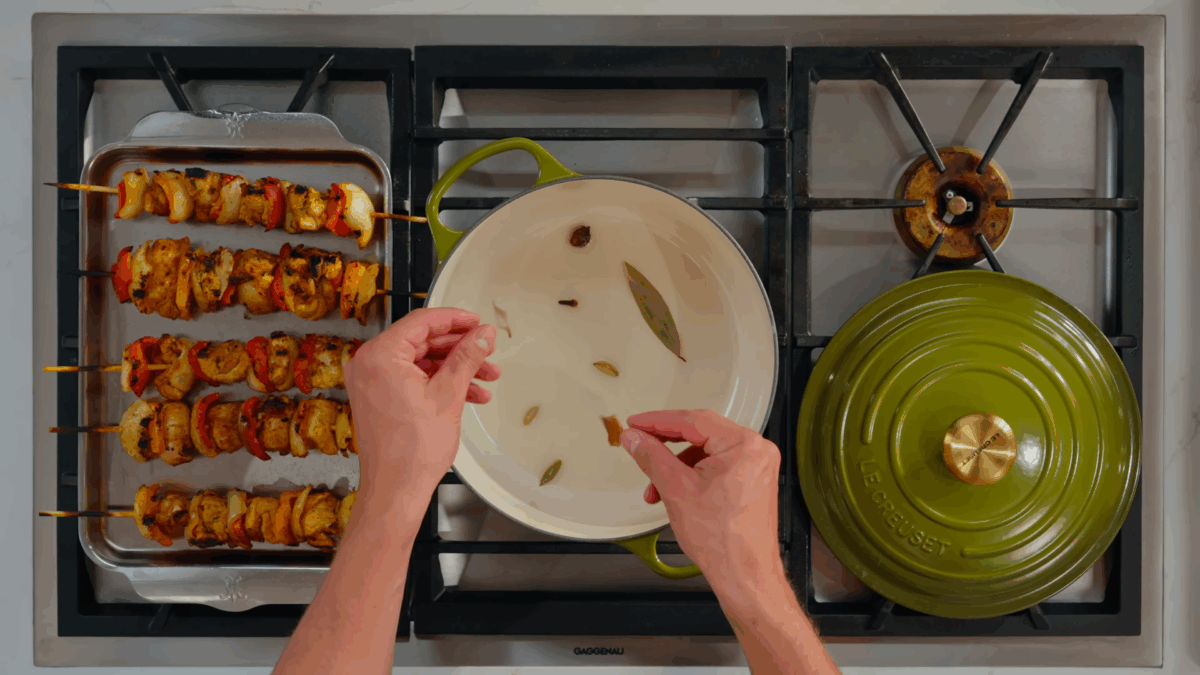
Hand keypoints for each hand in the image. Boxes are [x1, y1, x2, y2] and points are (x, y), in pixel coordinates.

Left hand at [343, 308, 498, 521]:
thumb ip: (466, 356)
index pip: (422, 322)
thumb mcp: (448, 394)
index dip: (455, 320)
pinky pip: (412, 378)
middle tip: (486, 350)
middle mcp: (369, 364)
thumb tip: (482, 334)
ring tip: (485, 376)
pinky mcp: (377, 397)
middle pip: (422, 341)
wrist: (396, 490)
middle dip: (459, 348)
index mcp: (380, 356)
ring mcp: (371, 381)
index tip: (476, 322)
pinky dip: (439, 383)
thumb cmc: (412, 452)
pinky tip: (468, 394)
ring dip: (454, 368)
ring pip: (421, 361)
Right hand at [620, 410, 783, 600]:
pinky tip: (676, 492)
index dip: (658, 421)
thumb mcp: (676, 490)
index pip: (692, 420)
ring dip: (677, 466)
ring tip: (656, 488)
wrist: (744, 574)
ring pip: (706, 452)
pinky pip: (717, 465)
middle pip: (700, 433)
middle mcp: (756, 450)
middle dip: (666, 445)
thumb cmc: (724, 541)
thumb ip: (651, 456)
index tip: (637, 423)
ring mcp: (757, 465)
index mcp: (743, 445)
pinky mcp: (753, 479)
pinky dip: (693, 476)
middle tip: (640, 444)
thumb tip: (635, 438)